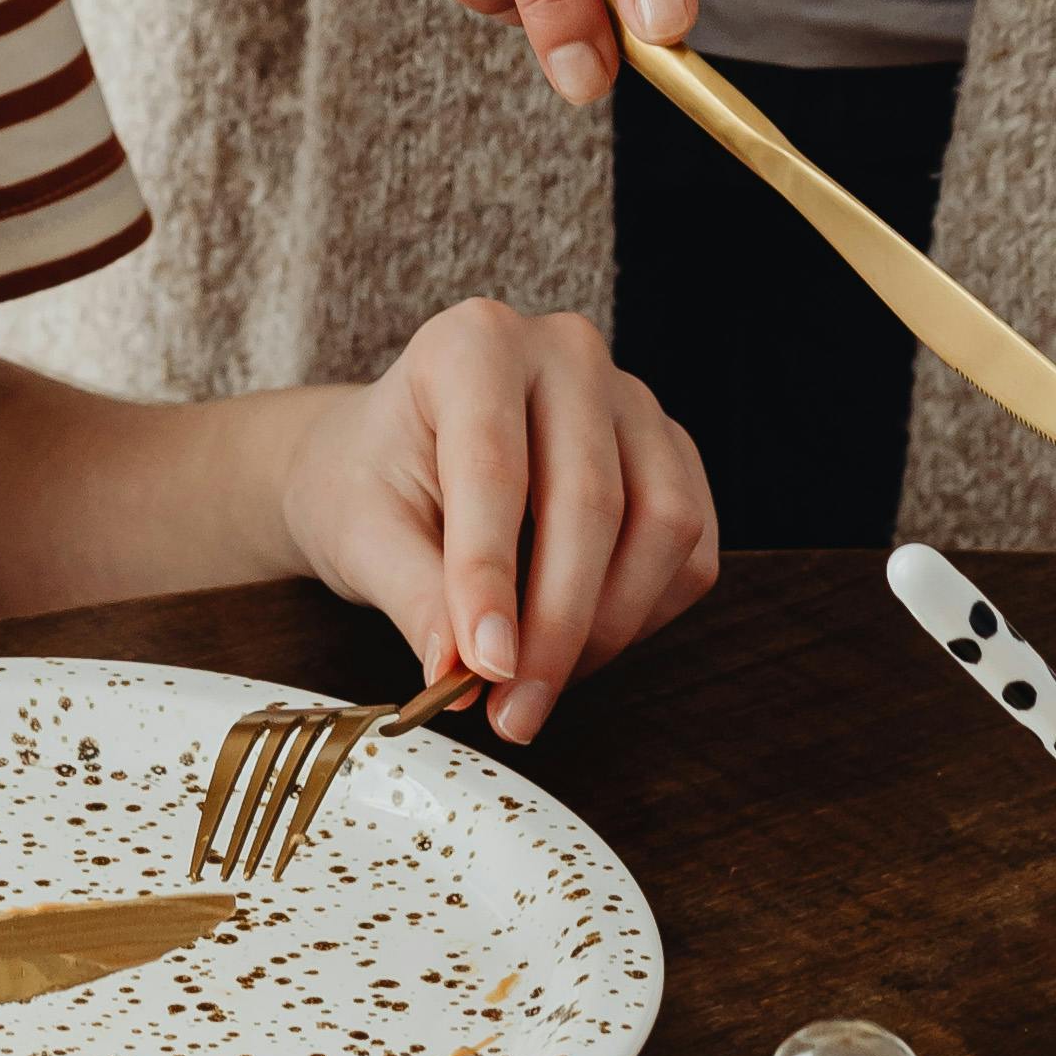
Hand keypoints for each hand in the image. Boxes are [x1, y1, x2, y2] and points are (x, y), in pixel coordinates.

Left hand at [277, 299, 718, 742]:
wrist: (392, 462)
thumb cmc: (372, 484)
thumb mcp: (363, 536)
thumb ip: (416, 598)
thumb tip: (462, 674)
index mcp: (474, 343)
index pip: (494, 467)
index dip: (489, 578)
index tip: (483, 669)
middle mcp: (565, 351)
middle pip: (591, 502)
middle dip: (556, 628)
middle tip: (513, 713)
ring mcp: (631, 398)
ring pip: (661, 527)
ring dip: (608, 629)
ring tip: (537, 684)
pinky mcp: (672, 453)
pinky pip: (692, 549)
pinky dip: (645, 616)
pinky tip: (580, 644)